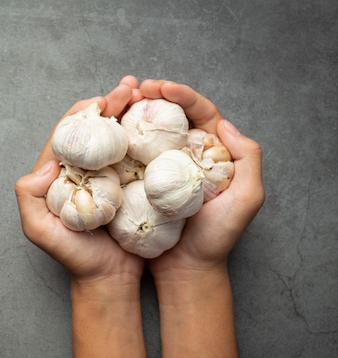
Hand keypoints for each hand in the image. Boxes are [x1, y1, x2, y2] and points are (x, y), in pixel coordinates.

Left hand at [14, 76, 145, 286]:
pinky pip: (138, 156)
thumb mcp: (40, 231)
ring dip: (130, 113)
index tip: (103, 99)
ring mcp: (108, 176)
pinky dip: (146, 137)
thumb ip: (29, 197)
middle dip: (112, 103)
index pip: (68, 134)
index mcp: (59, 174)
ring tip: (146, 92)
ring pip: (118, 137)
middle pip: (96, 129)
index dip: (84, 112)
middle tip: (130, 87)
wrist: (109, 279)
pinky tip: (159, 122)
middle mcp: (83, 170)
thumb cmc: (74, 257)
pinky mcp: (131, 185)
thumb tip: (47, 164)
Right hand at [139, 79, 264, 276]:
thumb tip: (224, 125)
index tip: (162, 88)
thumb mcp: (246, 199)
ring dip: (135, 113)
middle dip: (155, 96)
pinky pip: (131, 156)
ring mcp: (161, 169)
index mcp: (212, 153)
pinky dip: (121, 140)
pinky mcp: (140, 182)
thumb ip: (248, 160)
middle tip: (137, 88)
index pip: (200, 113)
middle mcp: (186, 155)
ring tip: (120, 101)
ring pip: (149, 132)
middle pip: (172, 116)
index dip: (182, 95)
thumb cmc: (217, 238)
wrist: (186, 269)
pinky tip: (110, 132)